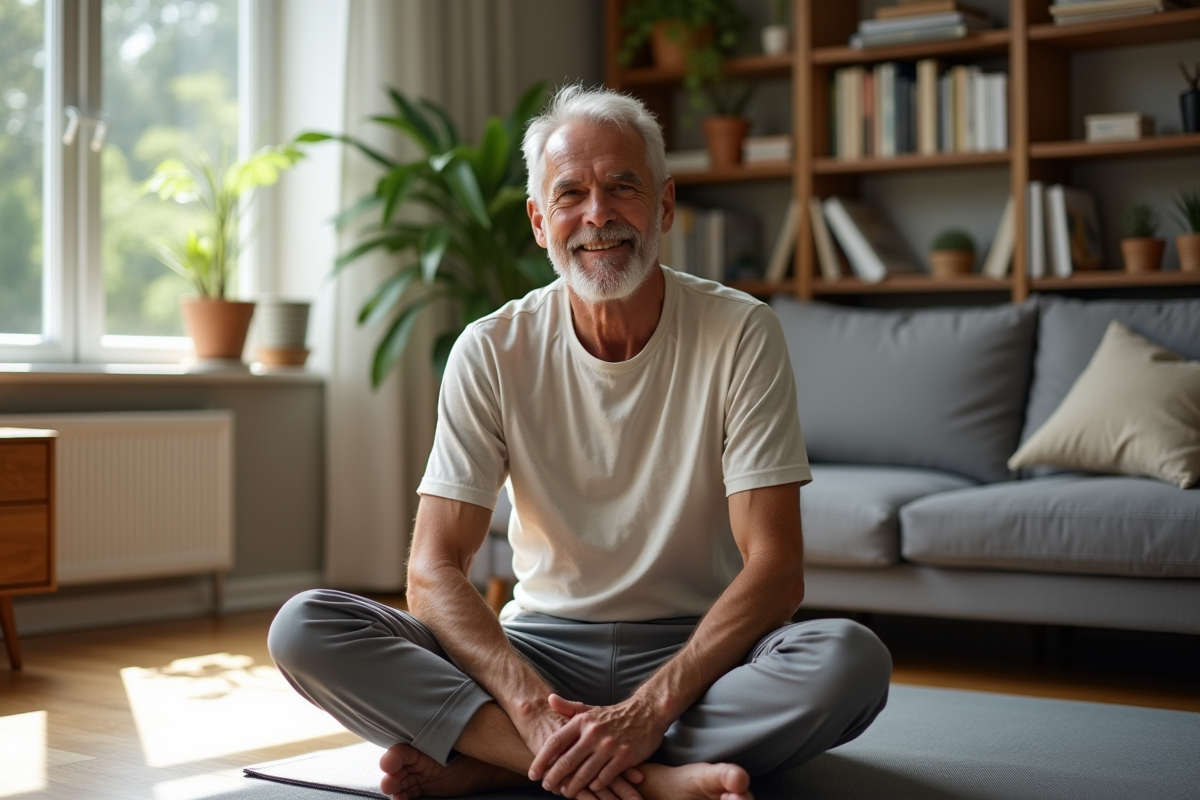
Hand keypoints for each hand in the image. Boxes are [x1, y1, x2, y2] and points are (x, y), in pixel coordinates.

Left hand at [530, 693, 664, 798]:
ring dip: (573, 787)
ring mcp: (609, 746)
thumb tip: (549, 699)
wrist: (646, 712)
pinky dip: (596, 785)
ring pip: (584, 773)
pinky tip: (591, 789)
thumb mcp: (589, 709)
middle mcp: (594, 733)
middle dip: (554, 778)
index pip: (555, 742)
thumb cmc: (613, 715)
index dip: (541, 760)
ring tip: (565, 793)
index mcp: (582, 721)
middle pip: (567, 761)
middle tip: (547, 787)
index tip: (533, 774)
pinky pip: (605, 777)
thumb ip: (568, 707)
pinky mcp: (624, 757)